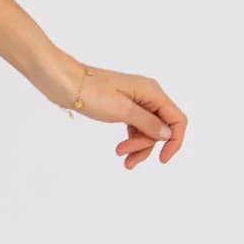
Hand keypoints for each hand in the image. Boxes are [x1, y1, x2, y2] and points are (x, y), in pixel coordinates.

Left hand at [51, 56, 186, 168]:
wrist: (66, 83)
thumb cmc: (93, 93)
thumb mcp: (123, 110)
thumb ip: (148, 123)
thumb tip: (168, 134)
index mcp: (153, 92)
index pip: (177, 119)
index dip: (174, 141)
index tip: (162, 159)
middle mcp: (148, 95)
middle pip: (160, 128)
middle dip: (146, 145)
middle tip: (124, 155)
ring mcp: (136, 101)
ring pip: (147, 130)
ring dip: (137, 146)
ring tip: (122, 159)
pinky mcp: (123, 107)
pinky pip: (135, 127)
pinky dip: (130, 140)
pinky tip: (121, 151)